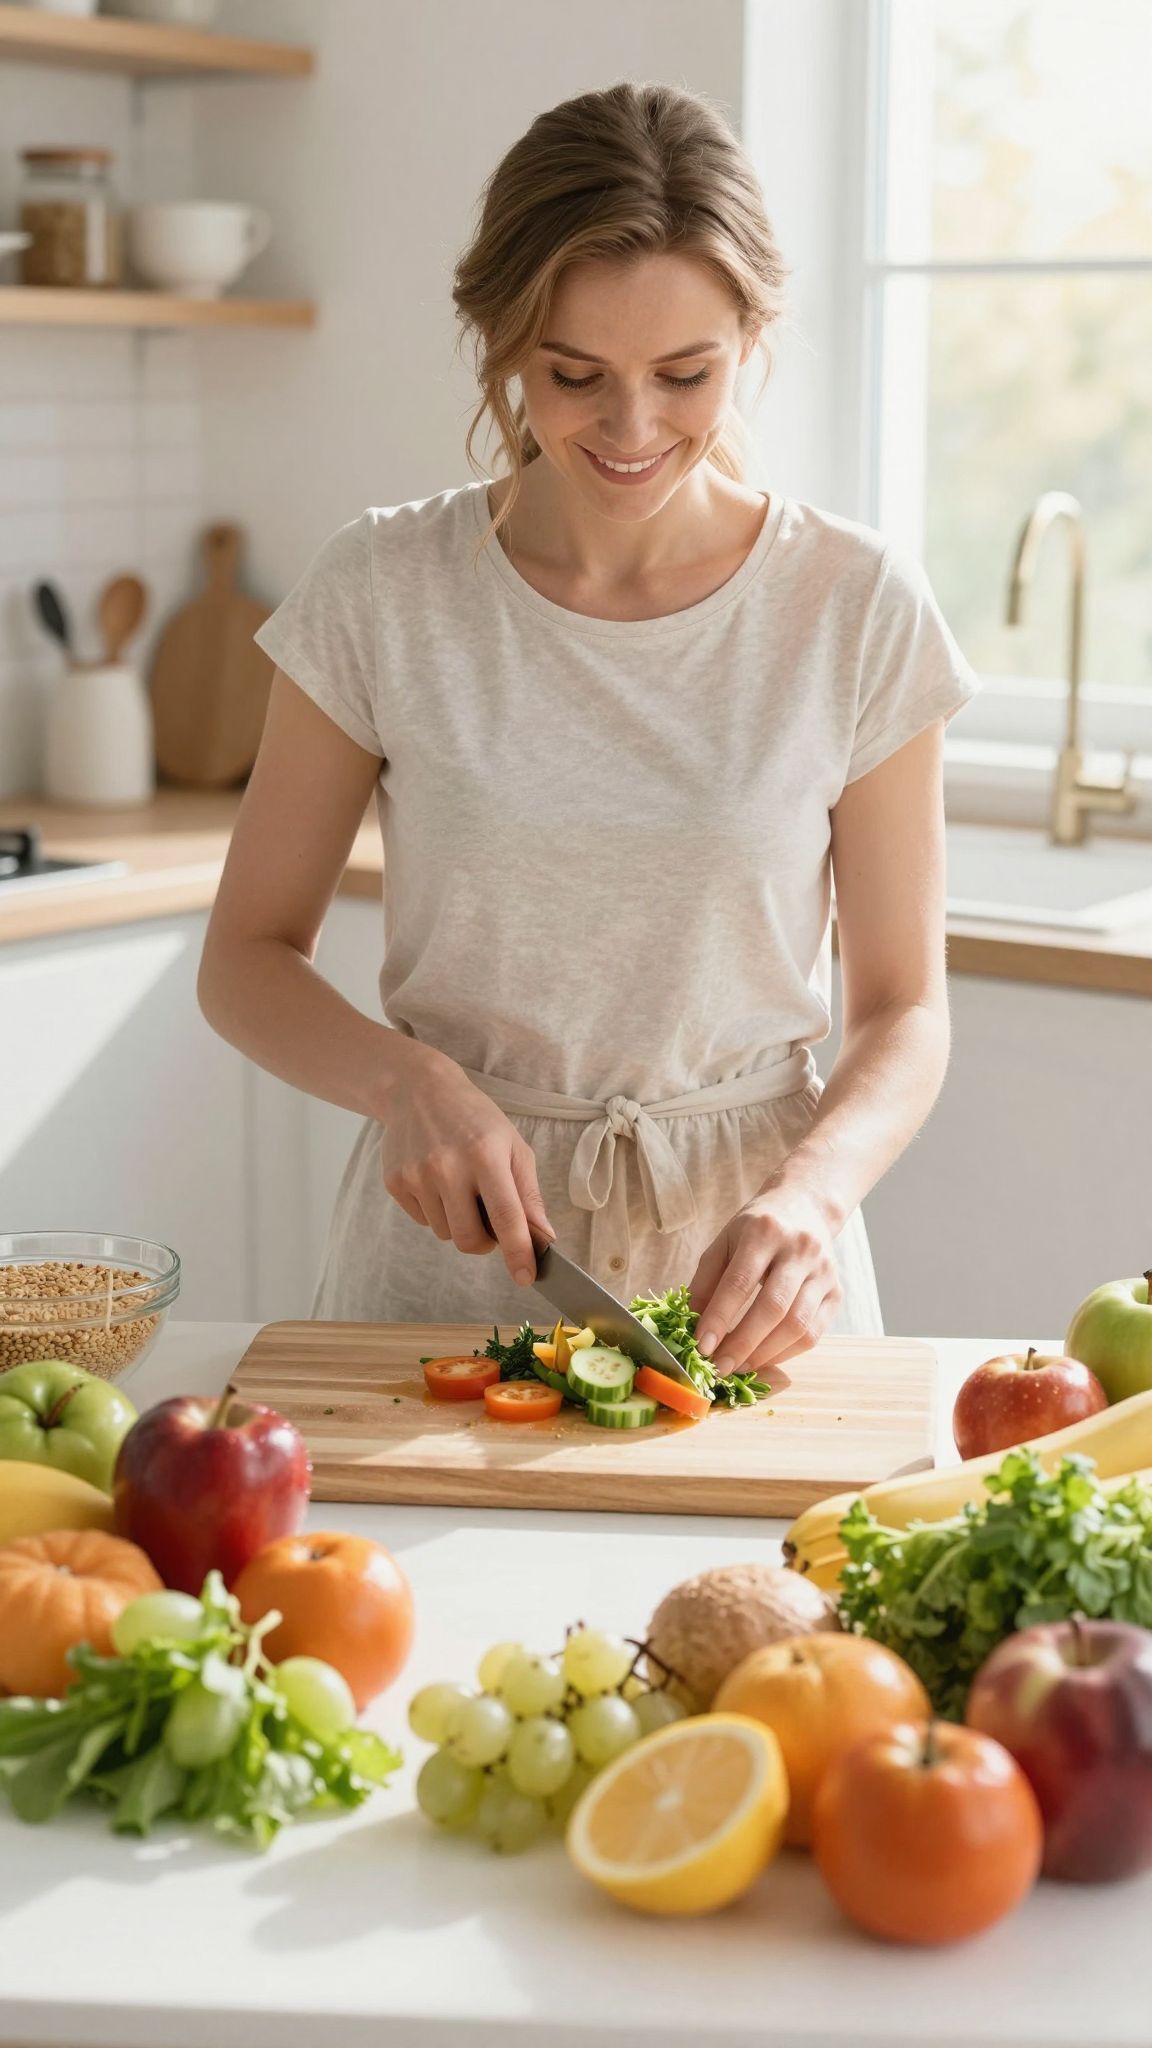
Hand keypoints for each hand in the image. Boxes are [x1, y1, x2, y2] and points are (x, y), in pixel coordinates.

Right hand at [380, 1043, 554, 1285]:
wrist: (418, 1091)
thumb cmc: (475, 1120)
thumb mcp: (513, 1146)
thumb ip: (529, 1194)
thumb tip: (543, 1238)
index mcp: (485, 1155)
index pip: (506, 1217)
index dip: (518, 1252)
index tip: (526, 1277)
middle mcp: (447, 1166)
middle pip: (469, 1239)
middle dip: (485, 1243)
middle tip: (490, 1223)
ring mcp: (417, 1176)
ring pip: (446, 1234)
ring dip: (459, 1223)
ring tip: (460, 1187)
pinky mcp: (395, 1182)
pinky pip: (423, 1221)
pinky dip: (436, 1211)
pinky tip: (437, 1181)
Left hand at [688, 1181, 842, 1372]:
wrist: (804, 1206)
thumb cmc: (756, 1228)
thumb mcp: (724, 1242)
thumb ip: (706, 1281)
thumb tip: (690, 1325)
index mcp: (764, 1232)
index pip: (740, 1282)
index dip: (720, 1318)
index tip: (702, 1346)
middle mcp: (799, 1250)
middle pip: (773, 1308)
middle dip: (743, 1344)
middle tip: (719, 1367)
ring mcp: (824, 1272)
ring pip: (797, 1325)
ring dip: (765, 1354)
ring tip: (738, 1366)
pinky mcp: (837, 1292)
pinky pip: (814, 1333)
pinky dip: (786, 1353)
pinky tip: (763, 1358)